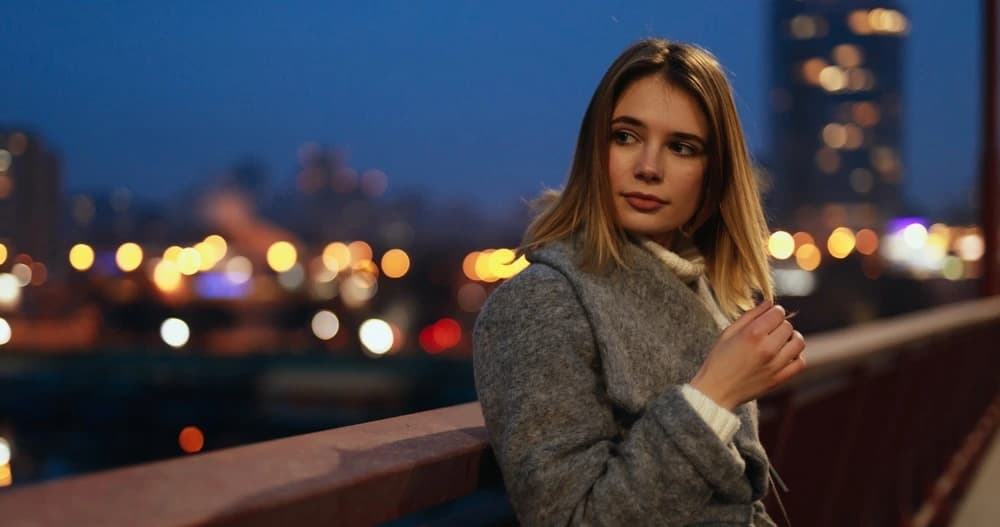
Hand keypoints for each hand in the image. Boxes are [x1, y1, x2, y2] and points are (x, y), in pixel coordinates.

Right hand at [689, 299, 805, 409]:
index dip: (774, 311)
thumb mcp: (728, 332)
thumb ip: (750, 315)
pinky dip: (796, 356)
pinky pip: (800, 362)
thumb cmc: (718, 359)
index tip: (768, 315)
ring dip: (791, 338)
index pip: (778, 313)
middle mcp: (767, 348)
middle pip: (788, 326)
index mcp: (752, 334)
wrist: (716, 391)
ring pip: (798, 342)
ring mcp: (775, 365)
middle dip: (780, 325)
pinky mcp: (779, 378)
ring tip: (780, 341)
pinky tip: (784, 355)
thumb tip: (769, 303)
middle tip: (769, 330)